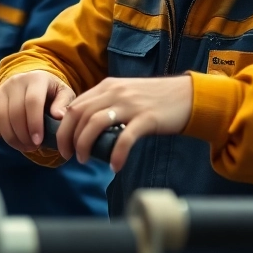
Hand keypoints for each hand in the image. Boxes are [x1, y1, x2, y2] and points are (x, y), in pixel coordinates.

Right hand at [0, 70, 73, 152]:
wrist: (32, 84)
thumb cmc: (51, 94)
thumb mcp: (64, 95)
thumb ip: (64, 105)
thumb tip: (58, 116)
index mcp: (36, 79)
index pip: (32, 102)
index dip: (34, 124)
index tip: (38, 142)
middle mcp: (16, 81)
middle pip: (15, 112)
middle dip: (23, 135)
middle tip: (32, 147)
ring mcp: (1, 89)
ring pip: (1, 117)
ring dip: (11, 137)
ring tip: (23, 146)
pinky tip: (6, 137)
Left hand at [56, 75, 193, 170]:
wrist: (189, 96)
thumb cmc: (156, 99)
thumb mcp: (127, 94)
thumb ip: (107, 104)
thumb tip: (86, 128)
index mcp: (108, 86)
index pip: (75, 106)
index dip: (63, 127)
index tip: (63, 144)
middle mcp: (116, 92)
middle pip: (79, 115)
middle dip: (68, 138)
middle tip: (69, 156)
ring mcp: (131, 104)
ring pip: (95, 124)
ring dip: (85, 144)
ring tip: (85, 160)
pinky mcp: (147, 118)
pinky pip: (125, 139)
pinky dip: (116, 154)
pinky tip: (115, 166)